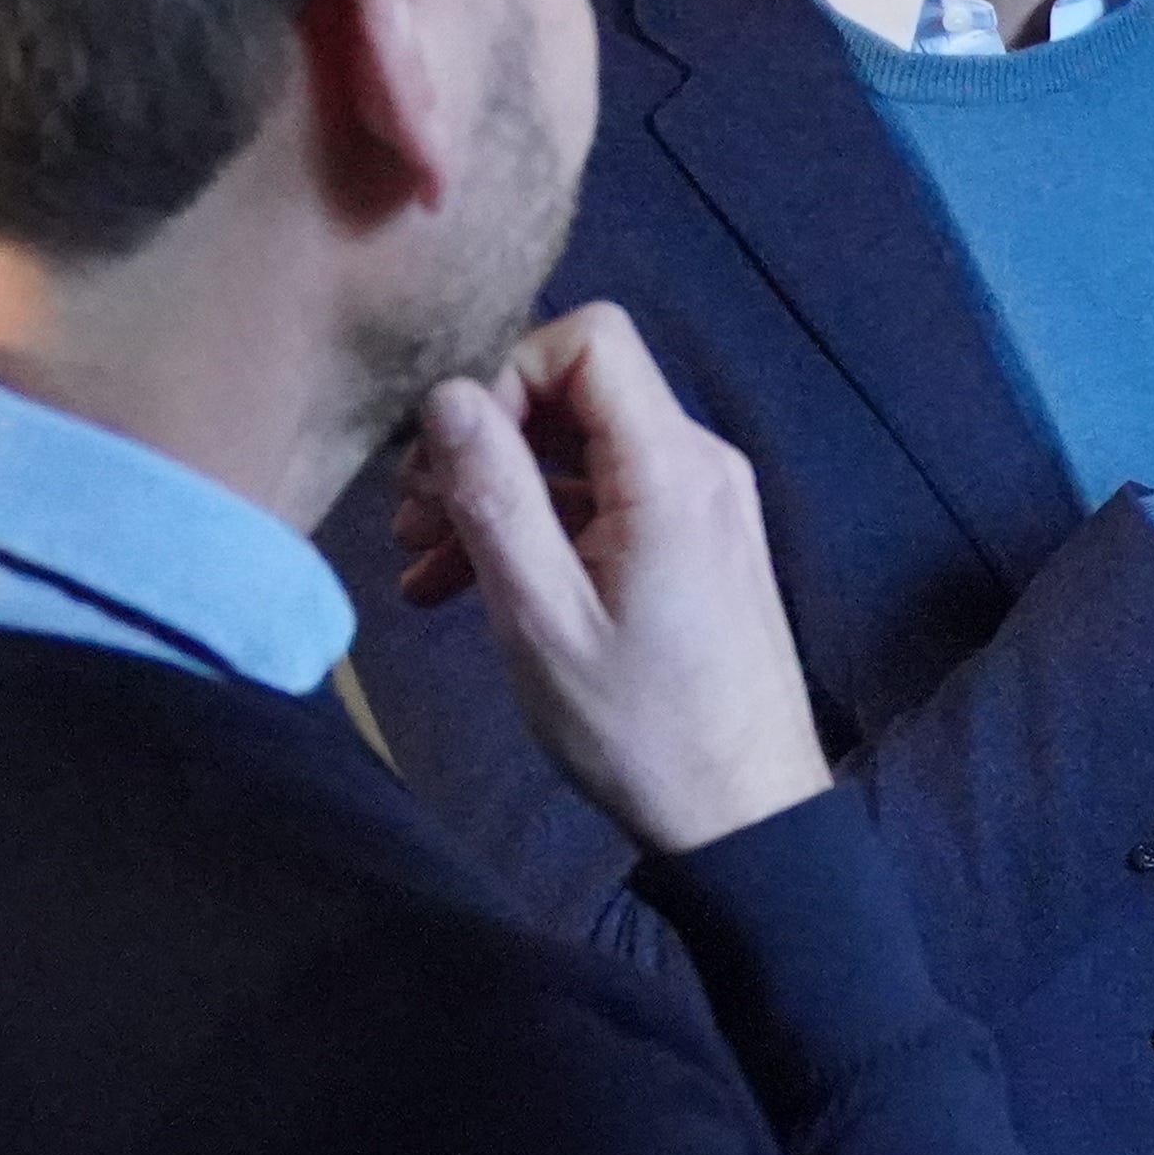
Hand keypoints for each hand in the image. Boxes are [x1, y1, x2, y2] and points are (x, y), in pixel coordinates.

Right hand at [393, 305, 830, 855]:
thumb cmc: (641, 731)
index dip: (508, 375)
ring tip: (421, 564)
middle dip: (485, 443)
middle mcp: (700, 468)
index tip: (455, 456)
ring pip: (579, 455)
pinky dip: (536, 532)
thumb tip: (450, 394)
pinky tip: (464, 589)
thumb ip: (495, 497)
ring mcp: (702, 506)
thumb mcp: (541, 618)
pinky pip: (603, 504)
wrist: (743, 815)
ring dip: (495, 496)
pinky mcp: (693, 545)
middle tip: (410, 520)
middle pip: (576, 393)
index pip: (590, 340)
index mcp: (672, 471)